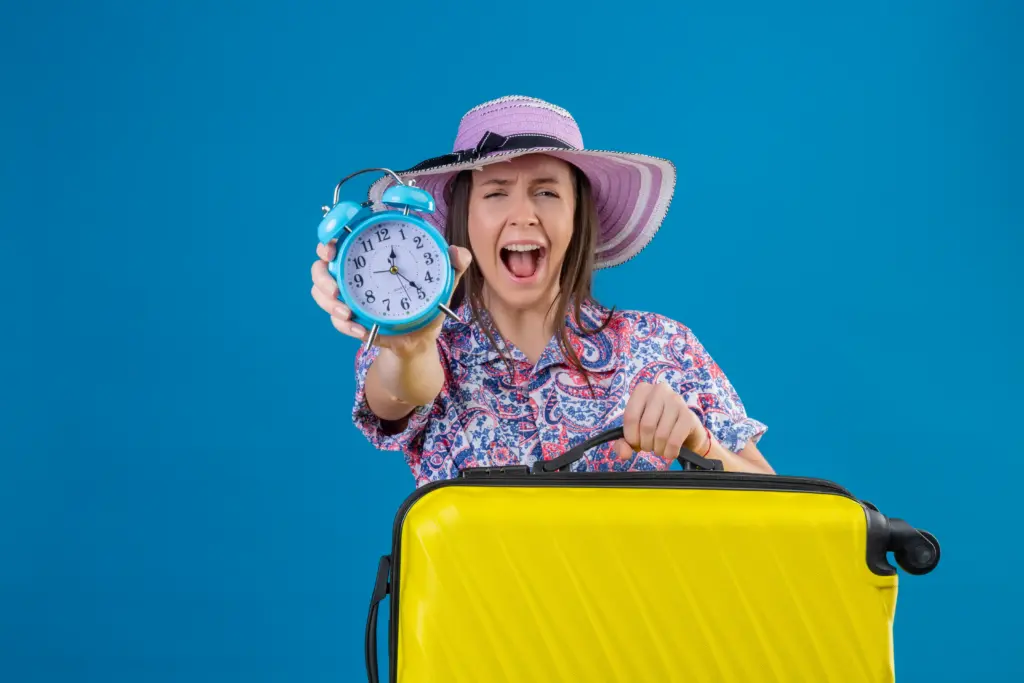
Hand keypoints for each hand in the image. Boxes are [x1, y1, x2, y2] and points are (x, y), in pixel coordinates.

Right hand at [311, 240, 472, 356]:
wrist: (420, 340)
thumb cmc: (427, 302)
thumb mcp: (442, 283)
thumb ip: (452, 265)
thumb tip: (458, 252)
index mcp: (371, 256)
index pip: (342, 238)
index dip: (329, 238)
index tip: (331, 245)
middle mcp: (354, 273)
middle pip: (321, 266)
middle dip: (321, 274)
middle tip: (335, 287)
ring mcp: (348, 296)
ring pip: (321, 293)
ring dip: (329, 303)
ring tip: (347, 312)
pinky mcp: (349, 320)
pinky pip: (337, 321)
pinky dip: (345, 326)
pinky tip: (360, 329)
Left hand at [613, 380, 711, 462]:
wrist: (686, 432)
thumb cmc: (656, 429)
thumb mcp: (636, 434)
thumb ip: (623, 443)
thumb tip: (623, 453)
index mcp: (642, 390)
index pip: (630, 416)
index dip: (631, 436)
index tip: (636, 443)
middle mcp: (660, 390)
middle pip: (646, 425)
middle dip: (646, 444)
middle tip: (649, 447)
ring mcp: (677, 401)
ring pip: (661, 434)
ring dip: (658, 449)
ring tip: (660, 448)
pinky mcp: (689, 416)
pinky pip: (674, 440)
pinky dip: (669, 452)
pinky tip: (670, 452)